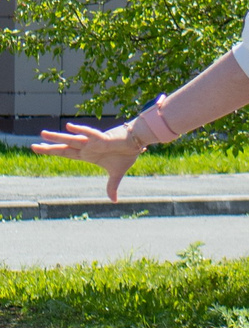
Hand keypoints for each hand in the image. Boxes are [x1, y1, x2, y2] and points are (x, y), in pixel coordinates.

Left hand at [32, 121, 147, 201]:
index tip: (38, 148)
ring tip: (43, 134)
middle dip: (49, 148)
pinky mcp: (102, 138)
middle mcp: (86, 148)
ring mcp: (92, 143)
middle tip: (32, 146)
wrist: (137, 143)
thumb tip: (114, 201)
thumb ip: (112, 186)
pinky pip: (89, 133)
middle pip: (64, 148)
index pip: (65, 153)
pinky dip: (80, 130)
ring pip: (72, 140)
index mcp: (87, 155)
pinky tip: (69, 126)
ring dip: (58, 137)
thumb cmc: (126, 154)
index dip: (52, 152)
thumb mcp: (117, 174)